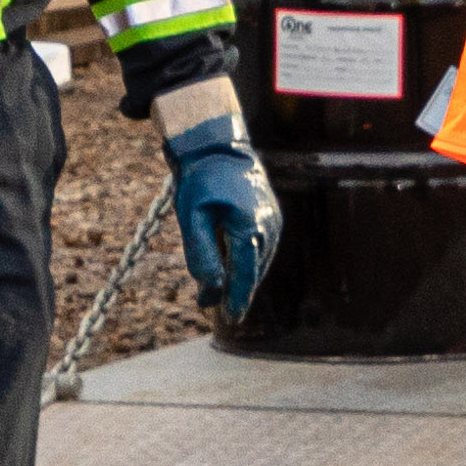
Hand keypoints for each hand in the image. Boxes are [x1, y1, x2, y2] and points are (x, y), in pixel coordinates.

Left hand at [167, 112, 282, 324]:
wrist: (220, 147)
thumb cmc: (202, 182)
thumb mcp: (192, 217)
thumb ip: (201, 253)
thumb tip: (212, 287)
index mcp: (249, 226)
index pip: (245, 272)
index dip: (238, 297)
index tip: (231, 318)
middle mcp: (268, 225)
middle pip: (253, 270)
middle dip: (235, 290)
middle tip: (213, 307)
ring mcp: (274, 221)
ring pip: (258, 260)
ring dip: (240, 275)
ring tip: (215, 289)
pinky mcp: (273, 216)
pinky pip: (261, 247)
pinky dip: (246, 260)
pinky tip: (229, 264)